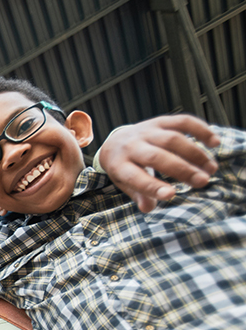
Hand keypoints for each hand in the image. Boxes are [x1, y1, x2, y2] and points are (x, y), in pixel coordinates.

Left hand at [99, 115, 219, 211]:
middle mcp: (131, 146)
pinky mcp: (160, 121)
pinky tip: (214, 143)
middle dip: (182, 170)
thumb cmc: (125, 169)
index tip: (171, 195)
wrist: (115, 142)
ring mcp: (146, 131)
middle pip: (157, 157)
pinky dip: (200, 130)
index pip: (135, 177)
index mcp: (120, 165)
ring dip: (195, 154)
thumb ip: (139, 195)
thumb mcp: (125, 184)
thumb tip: (148, 208)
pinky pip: (182, 122)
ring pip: (172, 139)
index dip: (153, 187)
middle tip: (203, 182)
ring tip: (211, 169)